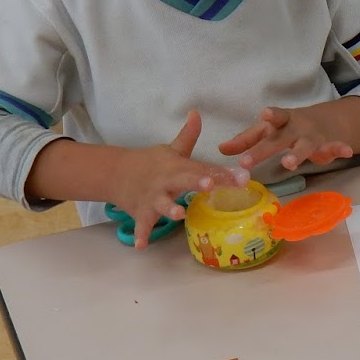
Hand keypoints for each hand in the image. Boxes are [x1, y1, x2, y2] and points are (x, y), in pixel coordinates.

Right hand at [111, 111, 243, 248]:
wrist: (116, 173)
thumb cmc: (151, 163)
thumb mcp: (171, 149)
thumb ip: (188, 135)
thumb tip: (197, 112)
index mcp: (178, 167)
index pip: (204, 170)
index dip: (223, 174)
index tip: (243, 177)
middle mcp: (167, 182)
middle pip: (184, 181)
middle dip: (197, 183)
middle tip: (210, 185)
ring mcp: (153, 198)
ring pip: (162, 205)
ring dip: (170, 209)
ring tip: (179, 214)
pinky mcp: (141, 213)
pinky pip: (141, 226)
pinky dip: (140, 235)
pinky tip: (142, 246)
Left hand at [218, 105, 354, 171]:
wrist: (325, 122)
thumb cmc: (288, 128)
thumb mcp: (267, 131)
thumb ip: (246, 140)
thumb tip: (220, 149)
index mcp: (280, 122)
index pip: (272, 119)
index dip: (269, 117)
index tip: (264, 115)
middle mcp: (296, 128)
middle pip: (280, 139)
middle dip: (265, 149)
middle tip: (248, 161)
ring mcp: (313, 137)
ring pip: (305, 146)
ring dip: (298, 154)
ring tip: (289, 164)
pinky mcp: (329, 145)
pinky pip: (336, 147)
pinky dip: (341, 149)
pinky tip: (347, 152)